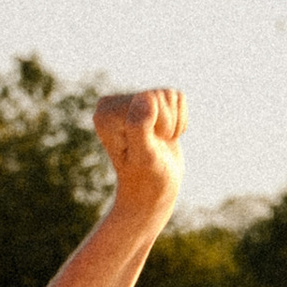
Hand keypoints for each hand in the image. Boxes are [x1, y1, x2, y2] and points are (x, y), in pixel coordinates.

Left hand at [92, 88, 185, 228]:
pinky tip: (166, 137)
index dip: (159, 123)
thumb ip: (139, 127)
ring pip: (170, 95)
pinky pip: (178, 98)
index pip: (149, 98)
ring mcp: (132, 102)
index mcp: (106, 112)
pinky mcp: (149, 104)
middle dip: (167, 123)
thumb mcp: (144, 156)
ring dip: (174, 123)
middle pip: (159, 94)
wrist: (153, 191)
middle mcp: (114, 104)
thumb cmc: (147, 178)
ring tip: (160, 142)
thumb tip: (145, 97)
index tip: (148, 146)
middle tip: (156, 146)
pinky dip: (180, 121)